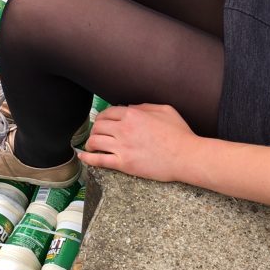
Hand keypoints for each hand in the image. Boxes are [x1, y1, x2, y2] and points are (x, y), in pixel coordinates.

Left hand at [77, 103, 197, 181]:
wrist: (186, 156)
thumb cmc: (180, 133)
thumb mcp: (165, 110)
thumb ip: (145, 106)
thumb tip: (131, 107)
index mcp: (133, 114)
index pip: (108, 113)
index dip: (103, 117)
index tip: (103, 122)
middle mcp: (124, 128)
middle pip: (98, 126)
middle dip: (96, 129)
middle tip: (97, 134)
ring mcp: (123, 147)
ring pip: (95, 141)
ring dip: (90, 143)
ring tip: (91, 146)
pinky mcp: (124, 163)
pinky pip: (99, 160)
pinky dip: (87, 158)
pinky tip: (83, 156)